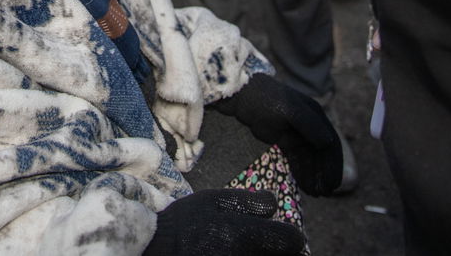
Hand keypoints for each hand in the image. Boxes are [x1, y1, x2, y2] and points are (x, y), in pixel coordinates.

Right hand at [144, 189, 304, 255]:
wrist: (157, 252)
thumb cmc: (184, 224)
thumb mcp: (213, 200)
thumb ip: (248, 202)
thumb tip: (275, 204)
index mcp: (247, 235)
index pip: (293, 241)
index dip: (289, 236)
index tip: (279, 235)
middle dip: (282, 252)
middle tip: (266, 246)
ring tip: (250, 250)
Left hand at [213, 73, 341, 195]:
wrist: (240, 97)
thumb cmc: (265, 99)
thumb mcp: (289, 109)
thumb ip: (309, 125)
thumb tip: (328, 143)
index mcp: (315, 114)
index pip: (331, 143)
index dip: (333, 165)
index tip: (332, 184)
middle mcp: (310, 124)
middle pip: (322, 154)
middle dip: (324, 174)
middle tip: (324, 193)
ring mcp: (297, 133)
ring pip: (310, 159)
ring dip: (314, 176)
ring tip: (314, 193)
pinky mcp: (284, 140)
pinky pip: (297, 159)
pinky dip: (302, 172)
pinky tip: (304, 186)